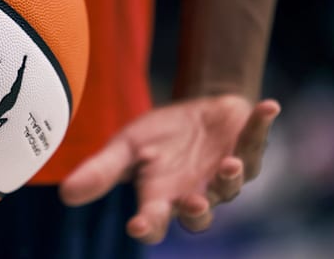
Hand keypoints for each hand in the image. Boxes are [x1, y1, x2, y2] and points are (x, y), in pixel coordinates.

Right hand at [58, 94, 279, 243]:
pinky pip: (255, 142)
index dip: (147, 226)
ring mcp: (224, 176)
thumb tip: (66, 194)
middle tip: (193, 202)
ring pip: (231, 186)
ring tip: (230, 163)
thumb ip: (101, 171)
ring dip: (231, 176)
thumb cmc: (159, 137)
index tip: (137, 225)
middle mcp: (194, 193)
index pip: (153, 222)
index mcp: (160, 196)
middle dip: (197, 210)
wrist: (195, 113)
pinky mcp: (248, 151)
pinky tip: (267, 107)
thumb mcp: (126, 148)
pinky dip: (260, 125)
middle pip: (198, 217)